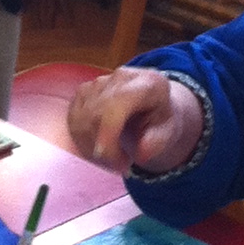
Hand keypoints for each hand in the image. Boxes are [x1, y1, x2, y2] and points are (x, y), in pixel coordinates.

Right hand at [67, 67, 203, 175]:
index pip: (117, 104)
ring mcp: (98, 82)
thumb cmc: (160, 118)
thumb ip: (158, 142)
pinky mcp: (83, 91)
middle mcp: (120, 77)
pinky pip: (73, 121)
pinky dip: (82, 141)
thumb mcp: (170, 131)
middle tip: (120, 166)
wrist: (152, 103)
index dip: (106, 133)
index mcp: (146, 83)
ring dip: (91, 147)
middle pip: (96, 115)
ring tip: (112, 158)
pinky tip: (99, 148)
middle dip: (103, 149)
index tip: (106, 158)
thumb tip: (141, 155)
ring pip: (81, 120)